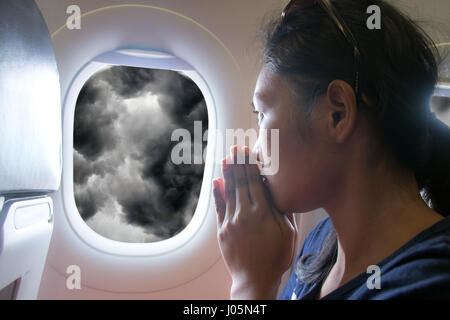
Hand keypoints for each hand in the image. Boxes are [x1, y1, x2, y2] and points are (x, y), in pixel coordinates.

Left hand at [212, 145, 297, 298]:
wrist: (255, 280)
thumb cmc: (276, 258)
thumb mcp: (288, 234)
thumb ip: (283, 211)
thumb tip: (278, 190)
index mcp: (263, 214)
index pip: (255, 182)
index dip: (250, 165)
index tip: (248, 151)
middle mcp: (245, 214)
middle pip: (241, 183)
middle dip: (238, 163)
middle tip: (236, 147)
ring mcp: (231, 222)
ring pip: (229, 192)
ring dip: (228, 173)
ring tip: (227, 158)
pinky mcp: (222, 231)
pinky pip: (219, 207)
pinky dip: (218, 193)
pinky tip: (217, 180)